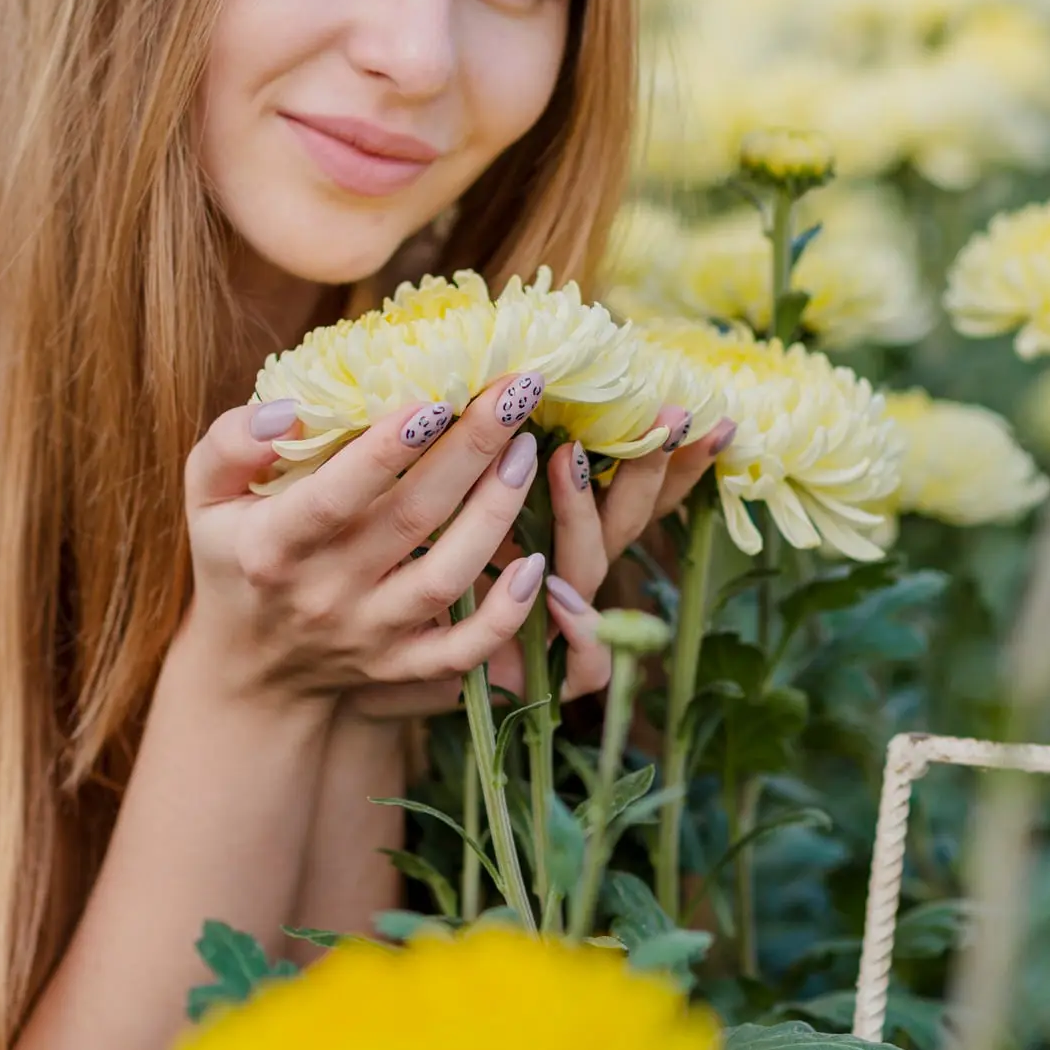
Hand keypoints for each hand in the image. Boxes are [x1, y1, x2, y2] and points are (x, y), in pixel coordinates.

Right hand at [173, 373, 551, 701]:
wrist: (250, 669)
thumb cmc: (235, 555)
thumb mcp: (206, 494)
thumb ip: (231, 443)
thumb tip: (290, 410)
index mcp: (272, 546)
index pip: (333, 495)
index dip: (384, 449)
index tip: (434, 397)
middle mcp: (324, 594)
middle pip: (410, 520)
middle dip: (470, 450)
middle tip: (517, 391)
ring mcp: (369, 636)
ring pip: (446, 578)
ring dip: (495, 513)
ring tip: (526, 451)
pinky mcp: (403, 667)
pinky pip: (463, 652)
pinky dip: (504, 615)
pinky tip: (536, 564)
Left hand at [351, 408, 736, 717]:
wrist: (348, 671)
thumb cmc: (381, 570)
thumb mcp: (424, 498)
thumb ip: (459, 446)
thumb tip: (485, 370)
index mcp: (545, 531)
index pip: (627, 490)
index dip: (671, 457)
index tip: (702, 409)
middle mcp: (558, 576)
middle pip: (625, 523)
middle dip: (650, 468)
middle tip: (663, 417)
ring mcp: (546, 628)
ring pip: (592, 574)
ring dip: (584, 515)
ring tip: (567, 458)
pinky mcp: (527, 679)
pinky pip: (584, 665)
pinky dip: (582, 630)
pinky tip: (547, 581)